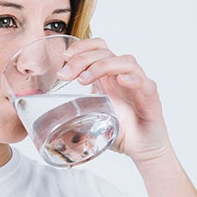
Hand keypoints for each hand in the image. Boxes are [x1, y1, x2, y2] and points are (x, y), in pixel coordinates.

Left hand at [56, 37, 171, 164]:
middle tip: (65, 75)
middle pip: (106, 52)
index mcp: (108, 77)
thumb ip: (72, 114)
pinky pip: (146, 83)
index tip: (63, 57)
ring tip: (84, 79)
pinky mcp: (151, 99)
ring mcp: (138, 86)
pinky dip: (134, 79)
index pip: (98, 48)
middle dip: (82, 59)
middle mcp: (123, 76)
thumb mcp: (90, 117)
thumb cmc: (119, 130)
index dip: (82, 47)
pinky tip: (121, 81)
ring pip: (126, 62)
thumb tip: (44, 123)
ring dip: (102, 66)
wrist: (142, 149)